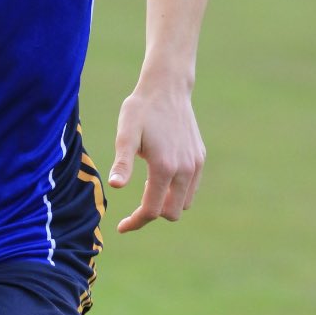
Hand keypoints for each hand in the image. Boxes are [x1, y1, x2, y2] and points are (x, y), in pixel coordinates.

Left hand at [108, 85, 204, 232]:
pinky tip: (163, 179)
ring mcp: (195, 164)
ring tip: (149, 190)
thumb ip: (122, 161)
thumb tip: (115, 186)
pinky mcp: (200, 157)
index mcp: (165, 167)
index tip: (121, 226)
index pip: (152, 210)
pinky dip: (178, 192)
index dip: (135, 222)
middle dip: (152, 214)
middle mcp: (185, 169)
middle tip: (134, 208)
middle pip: (171, 213)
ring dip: (167, 203)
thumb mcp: (126, 133)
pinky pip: (192, 188)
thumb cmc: (141, 109)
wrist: (167, 88)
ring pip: (185, 203)